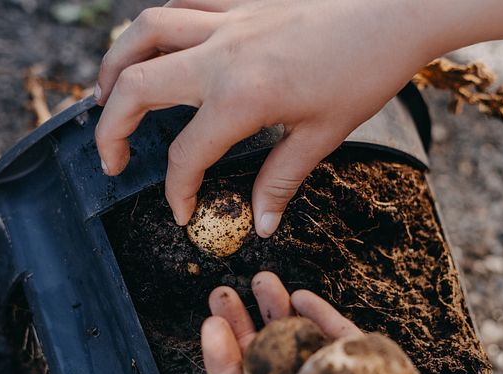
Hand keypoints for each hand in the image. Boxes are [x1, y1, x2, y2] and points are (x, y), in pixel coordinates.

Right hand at [95, 0, 502, 236]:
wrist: (395, 11)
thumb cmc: (365, 73)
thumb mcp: (322, 135)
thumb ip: (280, 179)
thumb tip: (261, 223)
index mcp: (240, 96)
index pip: (186, 154)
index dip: (176, 190)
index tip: (180, 211)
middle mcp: (220, 54)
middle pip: (135, 85)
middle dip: (109, 127)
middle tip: (110, 157)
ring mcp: (225, 21)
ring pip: (144, 32)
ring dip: (115, 65)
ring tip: (106, 95)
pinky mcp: (238, 2)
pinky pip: (182, 5)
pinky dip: (159, 26)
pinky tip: (158, 46)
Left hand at [200, 271, 502, 373]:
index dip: (223, 365)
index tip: (212, 325)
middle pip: (267, 372)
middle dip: (243, 331)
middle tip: (224, 293)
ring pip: (303, 352)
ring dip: (279, 316)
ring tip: (261, 280)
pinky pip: (347, 344)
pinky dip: (324, 318)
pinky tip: (304, 295)